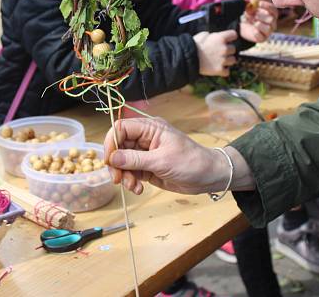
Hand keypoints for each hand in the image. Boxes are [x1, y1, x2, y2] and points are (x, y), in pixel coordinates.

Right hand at [103, 117, 229, 194]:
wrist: (209, 177)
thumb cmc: (191, 162)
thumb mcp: (161, 161)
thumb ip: (135, 159)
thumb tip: (112, 158)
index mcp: (150, 128)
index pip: (121, 128)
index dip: (111, 142)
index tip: (109, 160)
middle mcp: (145, 138)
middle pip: (119, 146)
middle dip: (116, 164)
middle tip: (117, 179)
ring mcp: (145, 153)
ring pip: (123, 161)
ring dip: (124, 175)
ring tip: (133, 186)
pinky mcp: (147, 167)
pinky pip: (131, 172)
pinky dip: (131, 181)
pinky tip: (139, 189)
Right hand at [193, 29, 236, 75]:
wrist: (187, 59)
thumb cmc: (193, 46)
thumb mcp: (202, 35)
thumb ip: (212, 35)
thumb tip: (214, 36)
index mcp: (221, 38)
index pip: (234, 35)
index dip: (230, 37)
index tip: (228, 39)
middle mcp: (224, 48)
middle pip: (233, 49)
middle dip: (228, 50)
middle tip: (219, 52)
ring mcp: (223, 60)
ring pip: (233, 60)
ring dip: (227, 61)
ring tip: (219, 61)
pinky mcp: (220, 70)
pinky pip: (227, 71)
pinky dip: (223, 71)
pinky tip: (218, 68)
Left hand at [240, 0, 277, 42]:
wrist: (242, 27)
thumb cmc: (248, 15)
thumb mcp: (248, 8)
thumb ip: (250, 4)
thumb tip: (251, 0)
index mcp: (271, 14)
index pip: (273, 10)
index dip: (267, 6)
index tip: (259, 3)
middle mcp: (272, 23)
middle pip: (272, 19)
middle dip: (261, 16)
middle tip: (254, 15)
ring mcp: (268, 31)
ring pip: (268, 28)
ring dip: (258, 24)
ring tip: (253, 22)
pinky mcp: (263, 39)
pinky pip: (262, 36)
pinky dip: (256, 33)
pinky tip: (253, 30)